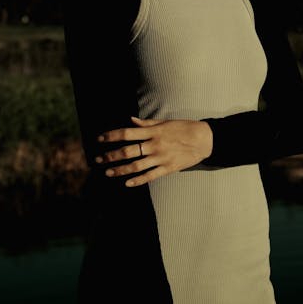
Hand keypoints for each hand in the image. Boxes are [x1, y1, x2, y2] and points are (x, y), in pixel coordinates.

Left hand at [95, 116, 213, 186]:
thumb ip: (146, 124)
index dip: (111, 136)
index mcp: (153, 132)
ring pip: (136, 166)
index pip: (127, 133)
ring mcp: (161, 158)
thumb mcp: (165, 122)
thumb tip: (130, 120)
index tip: (99, 139)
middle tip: (98, 159)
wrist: (204, 140)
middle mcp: (154, 145)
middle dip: (110, 155)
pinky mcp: (168, 168)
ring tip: (108, 172)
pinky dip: (138, 180)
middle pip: (128, 151)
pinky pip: (150, 176)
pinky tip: (127, 183)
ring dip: (120, 170)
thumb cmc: (184, 128)